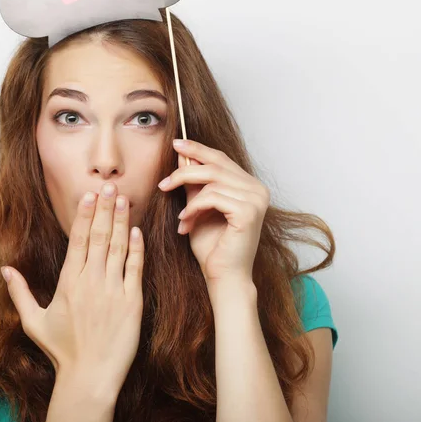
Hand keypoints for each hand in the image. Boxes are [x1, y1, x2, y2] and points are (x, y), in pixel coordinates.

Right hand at [1, 182, 144, 393]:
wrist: (90, 376)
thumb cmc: (62, 350)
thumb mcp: (34, 321)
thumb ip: (20, 292)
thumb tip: (6, 268)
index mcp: (68, 282)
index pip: (78, 240)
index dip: (85, 215)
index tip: (89, 195)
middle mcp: (91, 281)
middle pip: (100, 236)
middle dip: (105, 208)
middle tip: (109, 185)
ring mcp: (113, 290)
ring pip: (118, 247)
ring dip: (121, 221)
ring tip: (124, 198)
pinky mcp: (132, 301)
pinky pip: (135, 268)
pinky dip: (137, 248)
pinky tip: (136, 230)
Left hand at [158, 139, 269, 282]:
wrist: (223, 276)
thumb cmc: (212, 246)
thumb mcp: (197, 207)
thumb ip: (194, 183)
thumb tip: (182, 156)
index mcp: (249, 185)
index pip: (221, 158)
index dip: (198, 149)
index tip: (176, 144)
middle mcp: (258, 189)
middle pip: (215, 165)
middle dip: (185, 170)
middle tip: (164, 182)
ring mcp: (256, 199)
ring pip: (211, 181)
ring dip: (188, 199)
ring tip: (181, 218)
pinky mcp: (249, 212)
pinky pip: (212, 197)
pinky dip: (193, 208)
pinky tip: (186, 224)